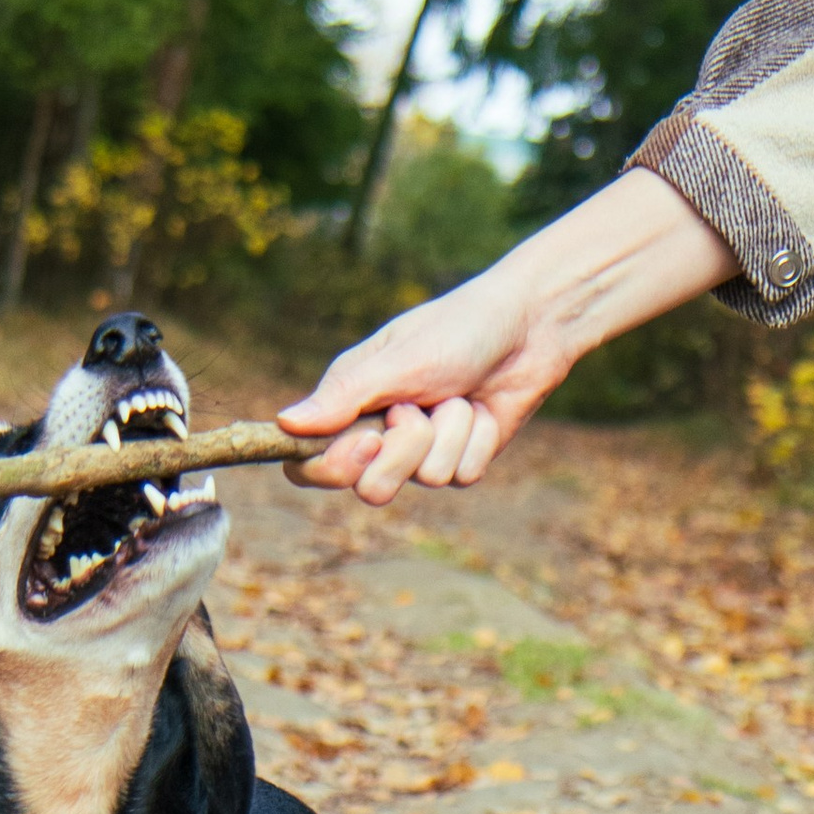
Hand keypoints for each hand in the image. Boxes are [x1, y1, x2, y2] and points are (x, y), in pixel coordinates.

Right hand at [281, 171, 735, 506]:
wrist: (528, 325)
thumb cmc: (456, 329)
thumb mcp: (397, 360)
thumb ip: (343, 396)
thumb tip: (285, 423)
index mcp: (351, 404)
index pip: (311, 464)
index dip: (331, 468)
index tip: (367, 440)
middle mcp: (383, 433)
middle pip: (371, 488)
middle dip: (402, 452)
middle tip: (417, 411)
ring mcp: (425, 451)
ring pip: (426, 479)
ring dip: (449, 433)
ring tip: (458, 394)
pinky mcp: (463, 459)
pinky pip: (463, 475)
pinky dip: (478, 439)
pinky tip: (484, 408)